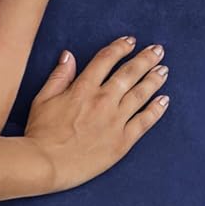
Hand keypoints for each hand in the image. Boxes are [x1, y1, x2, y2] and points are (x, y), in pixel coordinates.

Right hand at [22, 36, 169, 191]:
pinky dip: (156, 110)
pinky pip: (144, 122)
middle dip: (145, 59)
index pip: (106, 60)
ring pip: (140, 95)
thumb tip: (69, 55)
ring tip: (163, 70)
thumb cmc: (40, 133)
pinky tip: (164, 100)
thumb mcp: (43, 98)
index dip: (120, 48)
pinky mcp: (122, 142)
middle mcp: (102, 101)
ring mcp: (114, 121)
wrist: (45, 164)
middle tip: (158, 50)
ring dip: (153, 80)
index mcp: (83, 89)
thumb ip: (59, 76)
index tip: (130, 41)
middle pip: (129, 74)